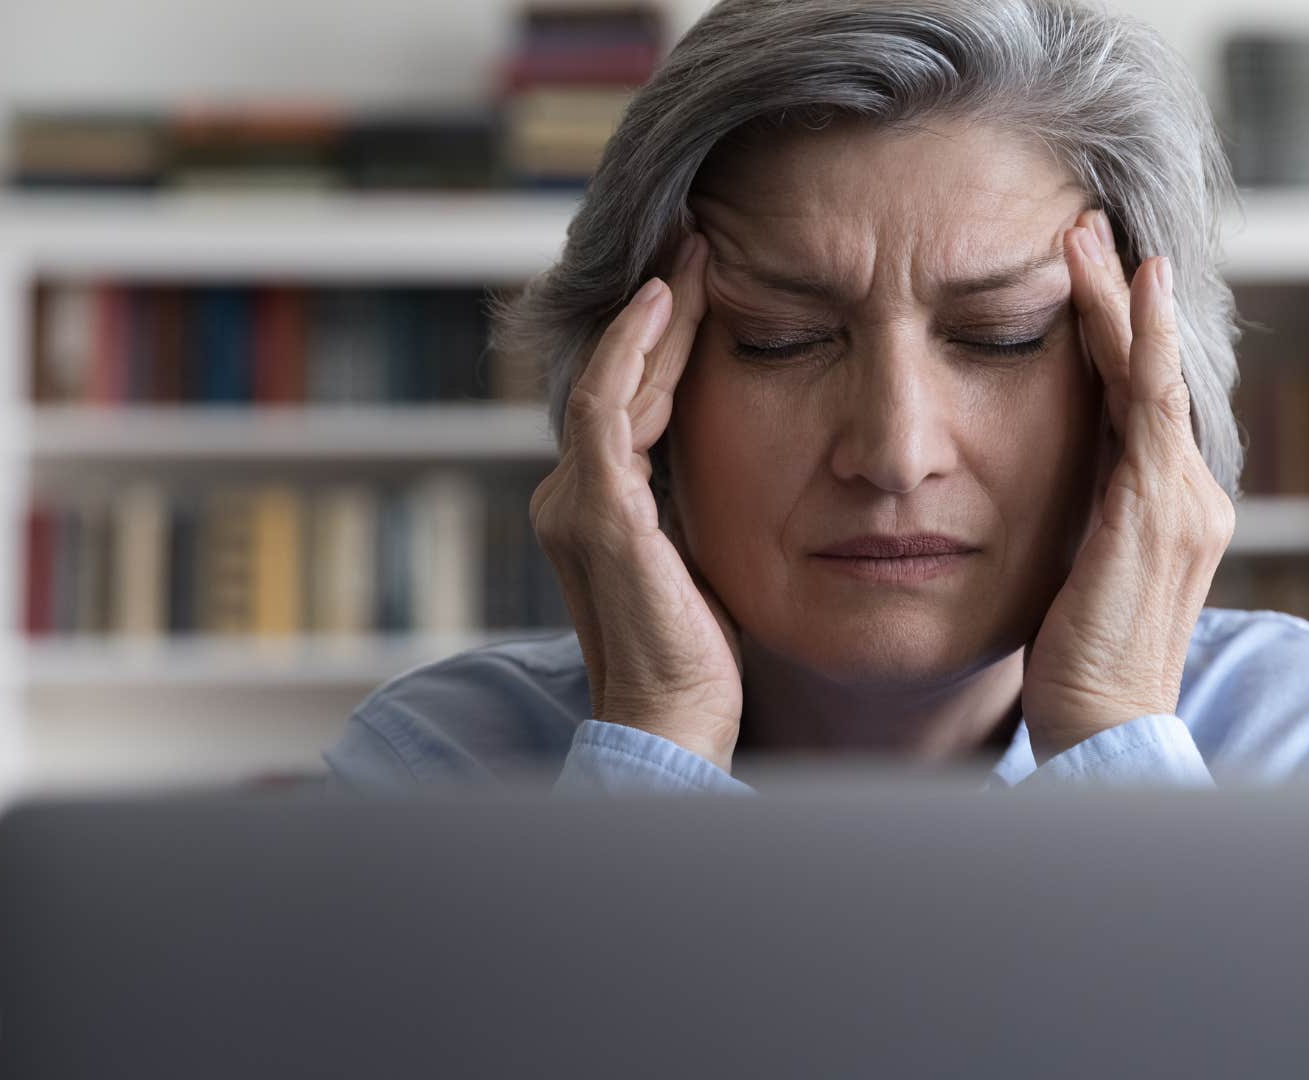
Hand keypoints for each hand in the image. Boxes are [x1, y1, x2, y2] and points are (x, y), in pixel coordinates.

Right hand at [530, 233, 744, 770]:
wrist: (674, 730)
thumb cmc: (698, 665)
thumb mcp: (702, 565)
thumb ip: (697, 511)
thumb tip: (737, 462)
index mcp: (595, 511)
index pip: (627, 402)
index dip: (661, 340)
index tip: (701, 283)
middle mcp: (570, 498)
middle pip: (615, 378)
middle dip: (658, 309)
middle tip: (696, 239)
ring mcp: (577, 504)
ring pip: (612, 380)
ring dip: (653, 313)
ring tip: (692, 251)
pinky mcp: (599, 514)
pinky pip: (609, 408)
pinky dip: (633, 351)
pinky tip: (668, 303)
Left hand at [1020, 210, 1236, 762]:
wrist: (1106, 736)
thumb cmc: (1080, 676)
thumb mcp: (1075, 583)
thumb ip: (1075, 529)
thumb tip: (1040, 494)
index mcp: (1170, 513)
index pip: (1137, 403)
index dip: (1111, 336)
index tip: (1083, 278)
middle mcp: (1191, 496)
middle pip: (1150, 374)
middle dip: (1118, 298)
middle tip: (1084, 225)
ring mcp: (1183, 500)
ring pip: (1153, 374)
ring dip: (1120, 299)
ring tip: (1086, 234)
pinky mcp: (1158, 509)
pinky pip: (1152, 406)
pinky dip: (1143, 341)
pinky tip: (1131, 288)